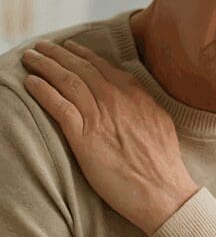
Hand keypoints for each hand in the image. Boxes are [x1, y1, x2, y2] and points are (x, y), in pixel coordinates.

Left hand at [21, 39, 197, 236]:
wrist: (162, 190)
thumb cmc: (163, 165)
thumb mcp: (161, 124)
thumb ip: (143, 106)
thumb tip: (135, 99)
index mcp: (137, 96)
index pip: (104, 67)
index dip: (84, 55)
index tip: (70, 48)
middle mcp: (117, 100)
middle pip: (81, 69)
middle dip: (58, 54)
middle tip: (41, 46)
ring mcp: (100, 117)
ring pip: (67, 82)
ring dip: (45, 66)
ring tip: (31, 57)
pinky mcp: (84, 137)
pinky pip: (59, 106)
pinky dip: (43, 91)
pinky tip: (31, 83)